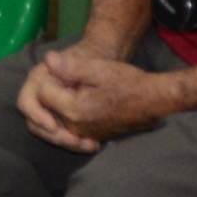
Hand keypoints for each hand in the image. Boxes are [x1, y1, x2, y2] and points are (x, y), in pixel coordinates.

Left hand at [16, 47, 168, 151]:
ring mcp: (83, 135)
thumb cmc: (128, 82)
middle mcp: (75, 127)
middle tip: (61, 80)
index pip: (42, 93)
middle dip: (46, 96)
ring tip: (63, 92)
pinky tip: (69, 109)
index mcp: (74, 110)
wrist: (154, 101)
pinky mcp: (91, 137)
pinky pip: (66, 133)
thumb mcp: (99, 69)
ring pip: (51, 126)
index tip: (64, 70)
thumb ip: (70, 67)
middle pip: (42, 113)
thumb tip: (48, 60)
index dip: (50, 77)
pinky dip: (62, 123)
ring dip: (50, 110)